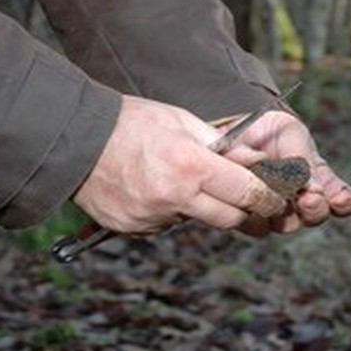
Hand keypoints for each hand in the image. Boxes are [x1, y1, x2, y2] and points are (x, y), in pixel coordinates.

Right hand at [73, 96, 286, 234]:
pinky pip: (167, 225)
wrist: (74, 140)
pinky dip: (169, 211)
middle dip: (243, 209)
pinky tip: (153, 188)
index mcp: (191, 166)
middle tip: (243, 195)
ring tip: (180, 178)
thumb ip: (222, 146)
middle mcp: (175, 197)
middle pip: (230, 218)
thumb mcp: (182, 121)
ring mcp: (153, 218)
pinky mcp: (136, 229)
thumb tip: (258, 162)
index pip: (248, 193)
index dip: (268, 197)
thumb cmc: (132, 122)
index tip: (276, 196)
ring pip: (197, 221)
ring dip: (201, 206)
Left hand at [222, 110, 350, 234]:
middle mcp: (300, 202)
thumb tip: (308, 184)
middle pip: (315, 215)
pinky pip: (255, 225)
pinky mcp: (248, 219)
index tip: (341, 200)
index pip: (342, 199)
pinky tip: (251, 203)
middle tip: (309, 199)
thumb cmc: (267, 131)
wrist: (230, 132)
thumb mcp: (289, 132)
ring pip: (286, 224)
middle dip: (315, 209)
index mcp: (318, 180)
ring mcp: (274, 212)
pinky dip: (255, 213)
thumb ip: (300, 157)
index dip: (345, 202)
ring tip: (277, 196)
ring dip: (285, 212)